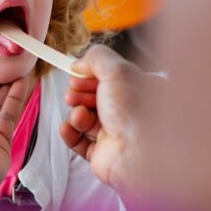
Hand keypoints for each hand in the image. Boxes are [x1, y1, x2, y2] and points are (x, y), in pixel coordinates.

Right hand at [60, 45, 158, 199]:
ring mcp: (113, 132)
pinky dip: (70, 132)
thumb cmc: (136, 112)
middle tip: (74, 94)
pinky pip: (77, 140)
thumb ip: (96, 58)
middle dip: (78, 93)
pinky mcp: (101, 152)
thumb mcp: (117, 70)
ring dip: (75, 113)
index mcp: (134, 89)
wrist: (141, 152)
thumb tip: (80, 63)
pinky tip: (69, 127)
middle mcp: (125, 111)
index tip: (78, 74)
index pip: (106, 78)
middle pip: (92, 97)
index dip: (89, 75)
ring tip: (80, 114)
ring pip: (83, 118)